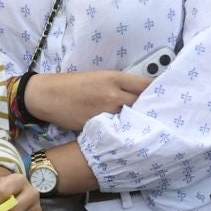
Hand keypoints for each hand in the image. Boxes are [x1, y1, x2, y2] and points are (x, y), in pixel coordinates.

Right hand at [21, 69, 148, 132]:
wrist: (47, 95)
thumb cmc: (72, 84)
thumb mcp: (98, 76)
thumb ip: (118, 83)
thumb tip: (136, 93)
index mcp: (113, 78)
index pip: (146, 84)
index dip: (157, 90)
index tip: (163, 95)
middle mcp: (112, 94)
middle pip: (142, 103)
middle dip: (149, 108)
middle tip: (155, 113)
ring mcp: (105, 111)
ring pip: (131, 119)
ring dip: (136, 122)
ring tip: (142, 125)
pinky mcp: (96, 125)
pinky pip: (115, 129)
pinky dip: (121, 131)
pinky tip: (124, 133)